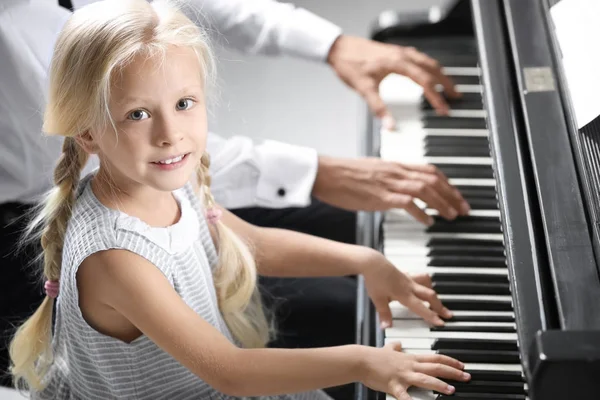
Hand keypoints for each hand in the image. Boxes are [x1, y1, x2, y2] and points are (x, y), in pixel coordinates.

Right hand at [312, 156, 469, 224]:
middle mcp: (395, 171)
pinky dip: (422, 212)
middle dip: (452, 195)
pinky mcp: (380, 196)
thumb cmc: (342, 174)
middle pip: (433, 179)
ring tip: (452, 216)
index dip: (447, 183)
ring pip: (426, 189)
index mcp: (394, 165)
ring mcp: (389, 182)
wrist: (325, 173)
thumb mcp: (370, 171)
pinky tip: (429, 221)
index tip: (456, 195)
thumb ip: (386, 177)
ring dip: (443, 203)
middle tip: (463, 209)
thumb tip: (396, 187)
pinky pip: (408, 202)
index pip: (429, 170)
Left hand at [327, 35, 459, 128]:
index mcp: (398, 64)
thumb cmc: (349, 64)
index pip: (425, 82)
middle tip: (456, 97)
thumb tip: (389, 126)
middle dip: (447, 84)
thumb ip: (378, 109)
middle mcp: (402, 55)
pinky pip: (419, 58)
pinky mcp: (395, 51)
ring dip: (440, 74)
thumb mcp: (364, 89)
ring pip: (428, 61)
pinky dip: (429, 67)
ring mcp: (400, 52)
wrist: (338, 48)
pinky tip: (427, 72)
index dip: (437, 97)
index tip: (445, 109)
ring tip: (448, 86)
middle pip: (433, 69)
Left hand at [362, 250, 451, 327]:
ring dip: (433, 293)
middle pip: (429, 296)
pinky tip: (424, 285)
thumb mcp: (377, 299)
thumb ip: (384, 314)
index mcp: (404, 294)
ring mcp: (408, 278)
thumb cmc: (375, 279)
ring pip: (427, 284)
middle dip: (440, 306)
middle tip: (448, 314)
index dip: (432, 316)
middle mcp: (409, 286)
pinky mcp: (405, 273)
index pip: (421, 308)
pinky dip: (425, 282)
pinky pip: (420, 277)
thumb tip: (386, 327)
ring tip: (437, 300)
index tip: (441, 322)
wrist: (372, 262)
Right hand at [362, 342, 469, 399]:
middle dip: (453, 372)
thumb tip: (397, 344)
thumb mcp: (387, 349)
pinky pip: (405, 396)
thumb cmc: (373, 357)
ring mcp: (403, 375)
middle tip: (466, 376)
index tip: (461, 365)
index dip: (450, 361)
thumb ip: (394, 347)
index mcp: (410, 358)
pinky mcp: (394, 386)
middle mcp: (410, 365)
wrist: (361, 360)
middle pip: (436, 367)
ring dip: (440, 384)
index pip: (435, 357)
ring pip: (426, 379)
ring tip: (452, 390)